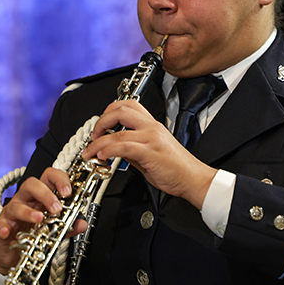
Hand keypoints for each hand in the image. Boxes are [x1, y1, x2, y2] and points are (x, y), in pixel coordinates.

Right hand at [0, 167, 87, 274]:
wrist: (14, 254)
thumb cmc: (33, 234)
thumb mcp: (54, 230)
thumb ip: (68, 226)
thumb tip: (82, 224)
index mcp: (40, 197)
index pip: (48, 178)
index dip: (59, 180)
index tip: (67, 192)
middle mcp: (25, 200)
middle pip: (31, 184)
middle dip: (45, 194)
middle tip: (57, 209)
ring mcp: (12, 213)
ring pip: (16, 204)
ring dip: (28, 211)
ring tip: (39, 220)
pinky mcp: (2, 226)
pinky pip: (0, 224)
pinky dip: (4, 227)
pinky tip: (8, 232)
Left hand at [80, 99, 217, 207]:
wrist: (193, 179)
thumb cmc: (176, 169)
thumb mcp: (150, 154)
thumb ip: (132, 149)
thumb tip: (114, 149)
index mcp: (152, 125)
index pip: (128, 105)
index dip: (109, 111)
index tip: (100, 125)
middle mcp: (151, 127)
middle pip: (120, 110)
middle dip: (100, 122)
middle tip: (93, 136)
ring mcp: (151, 138)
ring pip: (118, 132)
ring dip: (98, 142)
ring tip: (90, 152)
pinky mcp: (150, 152)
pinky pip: (124, 146)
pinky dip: (108, 150)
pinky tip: (102, 157)